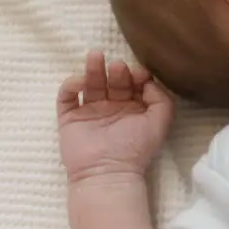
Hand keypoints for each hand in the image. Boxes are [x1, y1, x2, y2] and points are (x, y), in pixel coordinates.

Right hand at [56, 50, 173, 182]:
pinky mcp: (69, 118)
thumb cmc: (135, 150)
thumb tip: (149, 81)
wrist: (107, 173)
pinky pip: (66, 96)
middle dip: (116, 71)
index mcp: (133, 108)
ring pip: (90, 83)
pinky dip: (70, 85)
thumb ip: (161, 98)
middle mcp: (111, 107)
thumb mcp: (159, 122)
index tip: (139, 73)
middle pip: (112, 80)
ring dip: (93, 68)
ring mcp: (89, 112)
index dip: (136, 74)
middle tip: (118, 67)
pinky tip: (80, 82)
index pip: (133, 83)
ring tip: (96, 56)